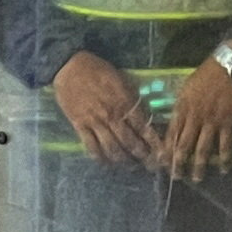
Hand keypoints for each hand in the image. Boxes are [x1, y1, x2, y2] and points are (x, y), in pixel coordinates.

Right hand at [51, 50, 157, 165]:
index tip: (161, 153)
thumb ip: (132, 98)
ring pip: (112, 148)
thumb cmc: (98, 69)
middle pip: (130, 142)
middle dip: (141, 156)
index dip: (154, 142)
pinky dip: (100, 158)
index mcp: (125, 102)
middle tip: (149, 165)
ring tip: (130, 165)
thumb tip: (145, 114)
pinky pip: (91, 147)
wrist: (70, 66)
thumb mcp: (121, 79)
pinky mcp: (79, 126)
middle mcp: (112, 116)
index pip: (143, 127)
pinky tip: (106, 162)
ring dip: (123, 159)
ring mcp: (95, 122)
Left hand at [160, 58, 231, 176]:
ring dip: (199, 165)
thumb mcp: (188, 86)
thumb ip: (182, 105)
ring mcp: (211, 121)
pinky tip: (224, 168)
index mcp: (182, 107)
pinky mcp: (227, 122)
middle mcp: (194, 117)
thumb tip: (178, 120)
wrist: (230, 66)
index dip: (166, 149)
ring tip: (196, 178)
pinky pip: (225, 144)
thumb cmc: (208, 73)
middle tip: (175, 177)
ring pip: (202, 148)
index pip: (171, 133)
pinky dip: (224, 158)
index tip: (161, 162)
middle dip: (178, 163)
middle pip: (184, 144)